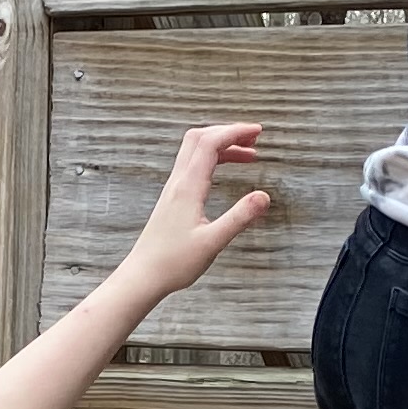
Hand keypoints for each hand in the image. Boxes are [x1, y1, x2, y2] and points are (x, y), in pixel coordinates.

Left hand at [114, 124, 272, 308]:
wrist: (143, 276)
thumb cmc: (173, 263)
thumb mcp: (213, 242)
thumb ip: (240, 218)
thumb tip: (264, 197)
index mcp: (188, 188)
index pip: (210, 143)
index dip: (235, 132)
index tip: (258, 132)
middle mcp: (178, 183)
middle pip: (199, 138)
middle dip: (228, 132)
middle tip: (254, 137)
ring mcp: (173, 189)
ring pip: (194, 151)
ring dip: (221, 145)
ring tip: (249, 155)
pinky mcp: (172, 198)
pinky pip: (192, 166)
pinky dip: (212, 160)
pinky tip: (225, 172)